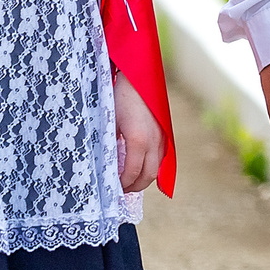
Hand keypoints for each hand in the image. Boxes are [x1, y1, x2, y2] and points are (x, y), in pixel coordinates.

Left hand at [112, 71, 164, 194]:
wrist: (137, 78)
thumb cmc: (118, 98)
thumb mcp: (108, 124)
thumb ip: (109, 147)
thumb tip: (105, 167)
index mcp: (137, 140)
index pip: (132, 173)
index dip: (122, 185)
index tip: (112, 189)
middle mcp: (154, 141)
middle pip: (148, 176)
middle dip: (134, 187)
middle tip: (120, 191)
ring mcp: (162, 137)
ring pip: (156, 168)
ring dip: (143, 178)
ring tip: (129, 181)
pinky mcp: (165, 134)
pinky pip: (160, 158)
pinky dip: (150, 167)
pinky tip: (138, 166)